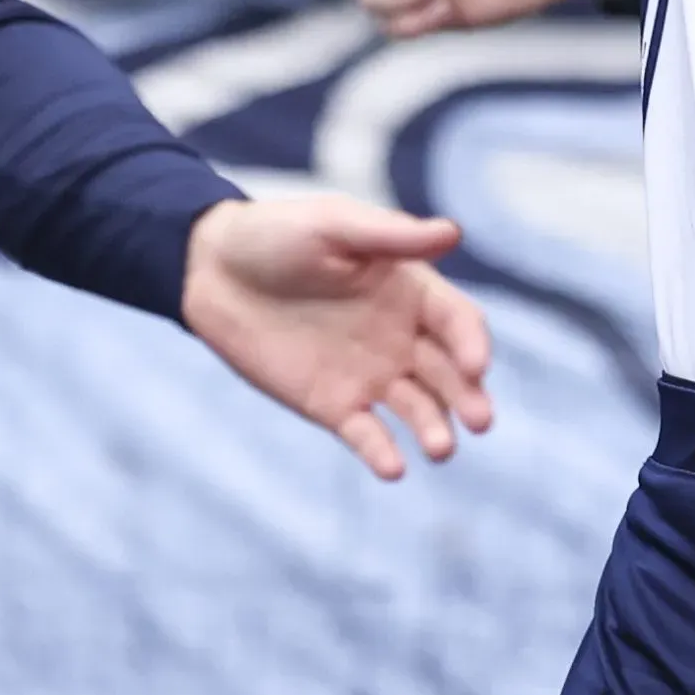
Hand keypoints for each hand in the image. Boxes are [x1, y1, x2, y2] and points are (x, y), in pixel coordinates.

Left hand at [178, 196, 497, 479]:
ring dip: (434, 428)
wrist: (213, 271)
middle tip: (481, 420)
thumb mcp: (335, 226)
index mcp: (411, 290)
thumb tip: (453, 231)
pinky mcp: (334, 406)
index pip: (457, 322)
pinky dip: (383, 452)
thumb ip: (390, 237)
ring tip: (441, 449)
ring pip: (417, 408)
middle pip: (448, 373)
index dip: (472, 343)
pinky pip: (367, 434)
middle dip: (468, 396)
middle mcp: (401, 337)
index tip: (475, 365)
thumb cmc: (278, 234)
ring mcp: (371, 376)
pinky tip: (393, 468)